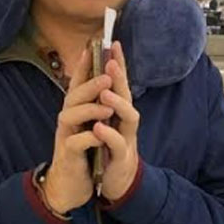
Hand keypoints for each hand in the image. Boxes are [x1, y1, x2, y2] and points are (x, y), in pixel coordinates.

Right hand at [43, 49, 114, 212]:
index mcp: (77, 110)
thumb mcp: (94, 125)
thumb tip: (110, 78)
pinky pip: (74, 143)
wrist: (72, 185)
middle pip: (73, 95)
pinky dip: (88, 138)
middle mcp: (68, 119)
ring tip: (107, 109)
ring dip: (89, 110)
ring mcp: (65, 136)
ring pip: (69, 116)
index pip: (80, 82)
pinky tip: (101, 136)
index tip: (94, 45)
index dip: (85, 64)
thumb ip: (99, 104)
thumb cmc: (85, 152)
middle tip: (106, 77)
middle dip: (90, 85)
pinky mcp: (67, 155)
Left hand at [94, 41, 140, 201]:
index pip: (119, 83)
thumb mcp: (104, 121)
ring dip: (117, 103)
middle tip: (111, 60)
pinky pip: (118, 144)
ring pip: (129, 117)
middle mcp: (126, 120)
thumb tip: (95, 73)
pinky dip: (109, 135)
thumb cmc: (109, 148)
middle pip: (127, 94)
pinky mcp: (121, 156)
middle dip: (120, 77)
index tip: (113, 43)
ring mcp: (127, 137)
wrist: (117, 181)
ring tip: (105, 92)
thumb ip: (101, 101)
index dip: (118, 64)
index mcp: (119, 111)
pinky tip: (99, 127)